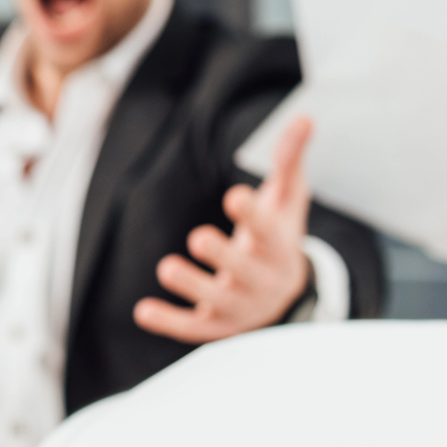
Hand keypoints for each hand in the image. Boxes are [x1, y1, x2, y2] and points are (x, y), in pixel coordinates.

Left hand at [132, 113, 314, 344]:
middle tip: (198, 237)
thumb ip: (289, 162)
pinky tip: (142, 311)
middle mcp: (262, 281)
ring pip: (218, 302)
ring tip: (166, 267)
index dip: (253, 215)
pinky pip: (193, 328)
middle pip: (245, 272)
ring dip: (192, 287)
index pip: (270, 232)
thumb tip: (304, 118)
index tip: (234, 195)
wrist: (283, 295)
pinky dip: (169, 322)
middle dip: (223, 257)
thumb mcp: (286, 201)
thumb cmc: (278, 238)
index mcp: (280, 248)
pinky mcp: (217, 327)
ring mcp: (240, 308)